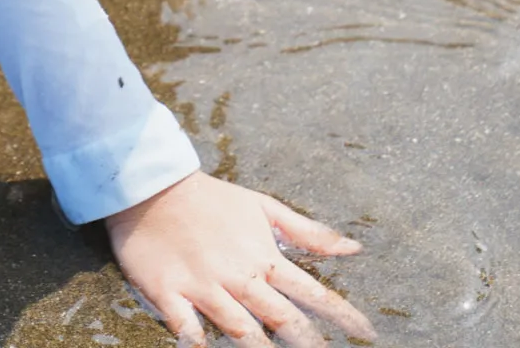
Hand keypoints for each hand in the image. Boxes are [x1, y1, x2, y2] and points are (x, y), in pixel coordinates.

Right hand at [107, 172, 375, 347]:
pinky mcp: (169, 292)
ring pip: (238, 326)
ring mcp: (203, 285)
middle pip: (280, 316)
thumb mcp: (263, 208)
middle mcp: (237, 274)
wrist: (152, 186)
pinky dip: (196, 341)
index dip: (340, 314)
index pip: (310, 291)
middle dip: (307, 341)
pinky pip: (185, 325)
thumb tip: (353, 248)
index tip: (367, 334)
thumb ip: (308, 233)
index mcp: (263, 255)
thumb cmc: (212, 200)